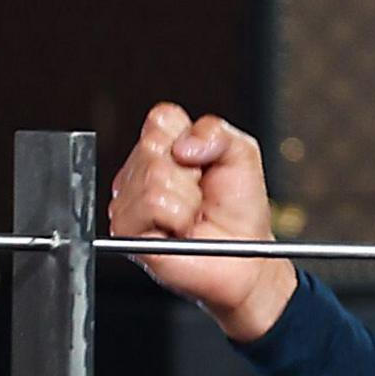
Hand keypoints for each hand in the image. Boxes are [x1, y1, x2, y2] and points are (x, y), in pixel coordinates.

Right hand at [107, 103, 297, 341]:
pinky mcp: (129, 231)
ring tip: (192, 213)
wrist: (245, 256)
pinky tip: (181, 229)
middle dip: (191, 172)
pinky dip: (178, 217)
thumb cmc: (240, 208)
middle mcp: (140, 173)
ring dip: (186, 199)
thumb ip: (216, 132)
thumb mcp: (242, 154)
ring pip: (152, 177)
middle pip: (153, 147)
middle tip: (201, 193)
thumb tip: (183, 145)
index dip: (187, 137)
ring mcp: (130, 202)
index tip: (204, 161)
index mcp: (164, 147)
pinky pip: (151, 206)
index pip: (160, 119)